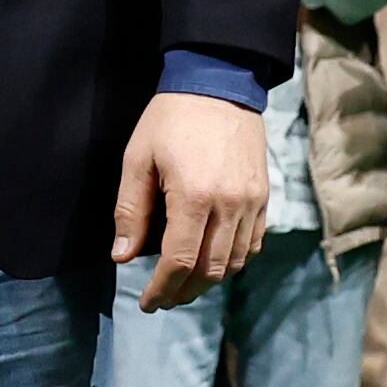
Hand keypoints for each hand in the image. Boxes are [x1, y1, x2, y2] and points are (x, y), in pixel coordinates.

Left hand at [111, 91, 267, 311]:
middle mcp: (229, 206)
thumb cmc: (170, 118)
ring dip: (209, 281)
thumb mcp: (138, 158)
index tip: (147, 303)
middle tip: (163, 299)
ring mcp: (252, 203)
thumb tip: (122, 257)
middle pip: (210, 270)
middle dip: (184, 292)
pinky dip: (234, 260)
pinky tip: (213, 260)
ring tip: (184, 285)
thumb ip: (130, 210)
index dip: (161, 289)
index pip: (179, 262)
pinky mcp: (265, 197)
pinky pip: (253, 244)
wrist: (218, 83)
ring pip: (235, 262)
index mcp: (194, 197)